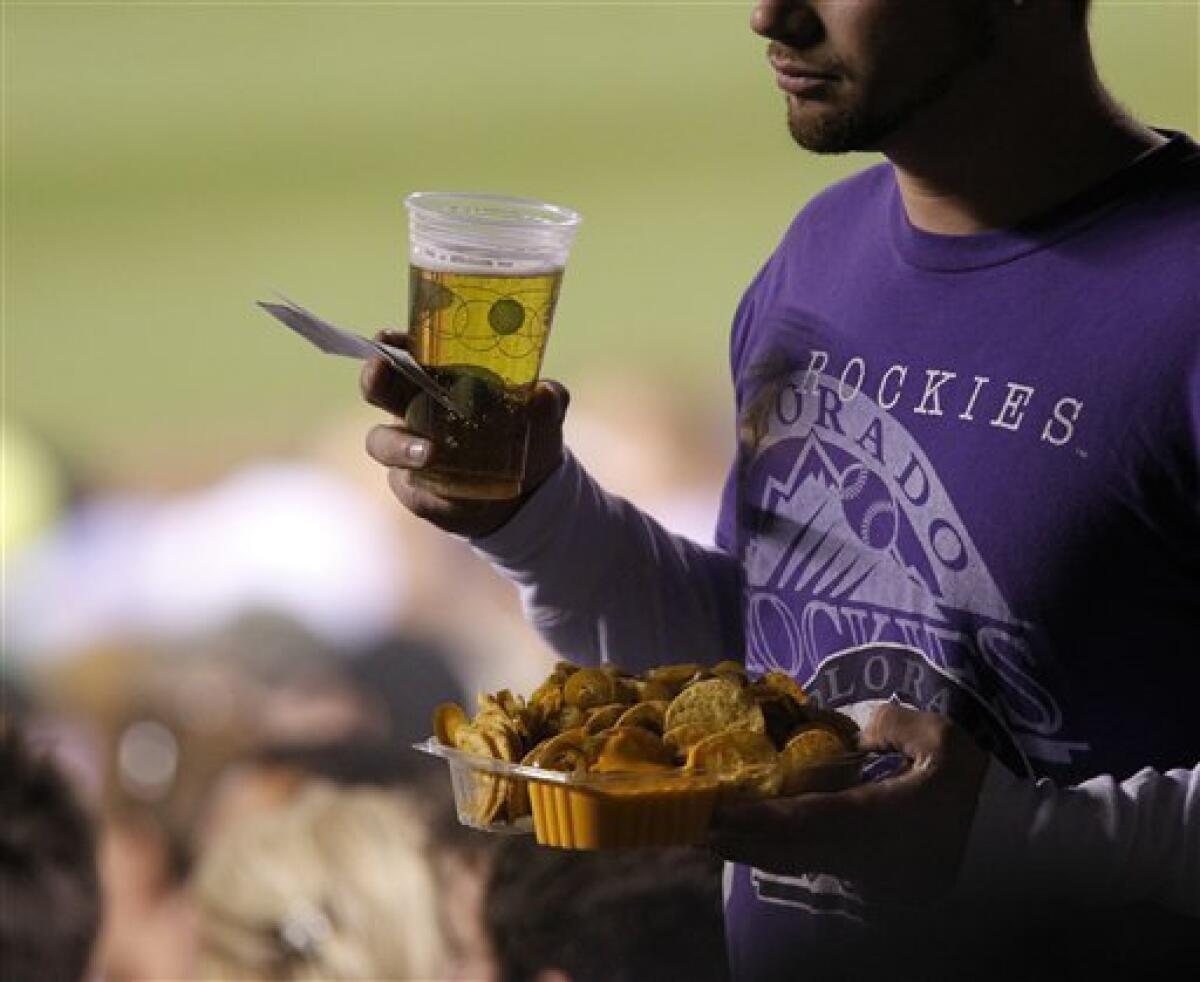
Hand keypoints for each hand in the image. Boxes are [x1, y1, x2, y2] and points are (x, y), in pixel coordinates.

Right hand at [361, 331, 570, 537]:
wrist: (526, 490)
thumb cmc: (527, 434)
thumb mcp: (545, 414)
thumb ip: (548, 400)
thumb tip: (544, 394)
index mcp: (441, 375)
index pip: (408, 349)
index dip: (393, 341)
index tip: (391, 336)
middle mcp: (414, 404)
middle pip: (378, 385)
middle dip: (374, 376)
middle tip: (380, 371)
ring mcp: (407, 444)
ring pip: (381, 440)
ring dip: (400, 444)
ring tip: (431, 455)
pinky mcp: (410, 484)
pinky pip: (405, 484)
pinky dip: (426, 489)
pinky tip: (450, 495)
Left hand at [708, 703, 989, 903]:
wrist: (1017, 852)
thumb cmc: (980, 794)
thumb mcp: (943, 741)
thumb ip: (894, 724)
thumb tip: (855, 729)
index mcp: (874, 820)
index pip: (800, 821)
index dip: (754, 818)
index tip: (714, 812)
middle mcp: (861, 854)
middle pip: (784, 852)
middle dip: (736, 840)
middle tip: (691, 825)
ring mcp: (865, 874)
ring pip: (795, 865)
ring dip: (751, 851)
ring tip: (711, 835)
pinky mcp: (873, 882)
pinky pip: (813, 869)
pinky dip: (780, 856)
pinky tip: (759, 844)